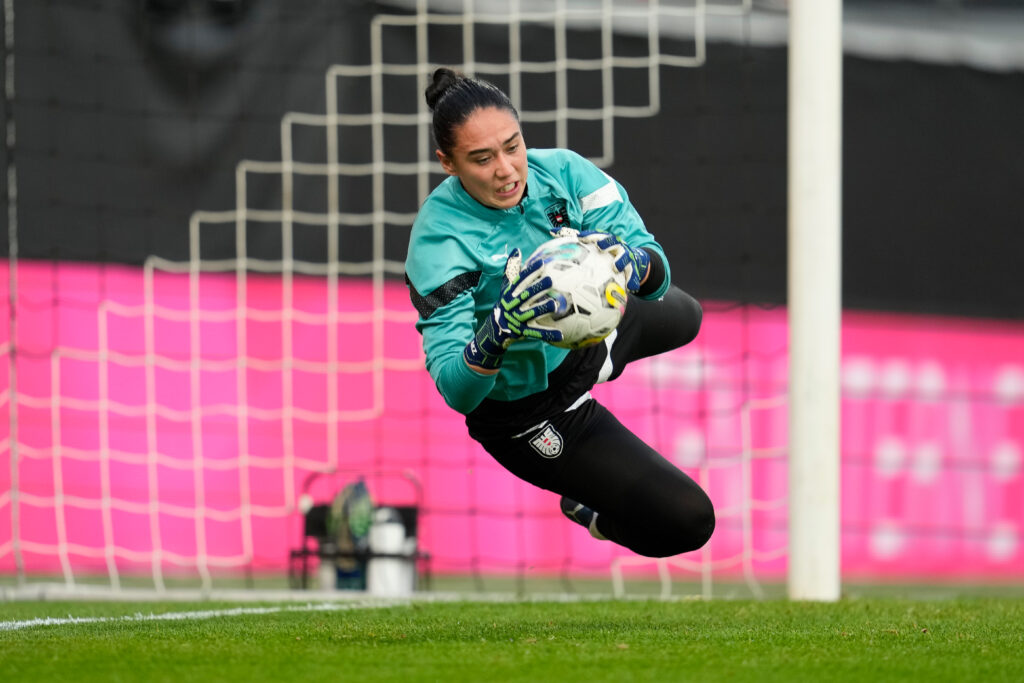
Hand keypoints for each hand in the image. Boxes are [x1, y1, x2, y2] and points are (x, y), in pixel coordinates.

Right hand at [464, 249, 563, 370]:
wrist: (496, 327)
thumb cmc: (506, 302)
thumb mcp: (506, 286)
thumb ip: (512, 268)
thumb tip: (517, 250)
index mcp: (510, 293)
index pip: (520, 280)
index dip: (531, 271)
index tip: (542, 263)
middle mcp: (513, 305)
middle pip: (526, 296)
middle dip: (538, 288)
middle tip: (551, 280)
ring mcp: (518, 319)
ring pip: (531, 314)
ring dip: (543, 309)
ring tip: (555, 305)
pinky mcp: (523, 332)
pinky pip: (537, 333)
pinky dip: (548, 334)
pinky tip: (561, 335)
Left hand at [578, 231, 649, 292]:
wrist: (635, 259)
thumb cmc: (611, 256)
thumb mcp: (601, 252)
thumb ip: (586, 250)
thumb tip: (563, 244)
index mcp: (609, 243)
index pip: (599, 236)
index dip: (591, 235)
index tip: (581, 236)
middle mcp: (618, 248)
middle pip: (613, 242)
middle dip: (607, 243)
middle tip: (600, 246)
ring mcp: (627, 257)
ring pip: (625, 257)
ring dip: (620, 261)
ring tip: (616, 267)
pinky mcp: (633, 268)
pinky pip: (633, 275)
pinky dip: (632, 280)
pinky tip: (630, 287)